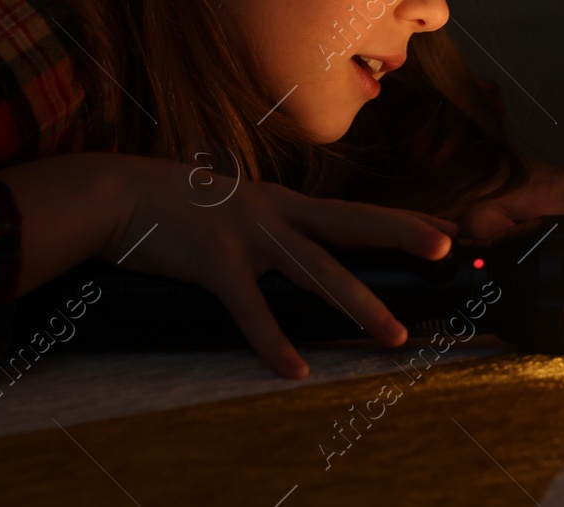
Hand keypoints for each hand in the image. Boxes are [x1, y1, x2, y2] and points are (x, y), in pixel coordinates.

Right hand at [102, 156, 457, 378]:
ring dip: (357, 302)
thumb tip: (295, 248)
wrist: (116, 194)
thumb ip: (266, 224)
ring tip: (392, 333)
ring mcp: (247, 234)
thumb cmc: (173, 204)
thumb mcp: (232, 206)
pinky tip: (294, 369)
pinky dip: (274, 341)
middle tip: (445, 247)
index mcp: (281, 202)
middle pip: (349, 222)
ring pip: (315, 269)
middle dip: (400, 233)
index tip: (447, 225)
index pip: (353, 209)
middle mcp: (274, 211)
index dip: (400, 218)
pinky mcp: (215, 261)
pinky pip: (251, 310)